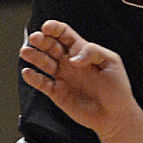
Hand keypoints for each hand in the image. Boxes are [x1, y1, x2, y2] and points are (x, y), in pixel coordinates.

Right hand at [19, 21, 134, 135]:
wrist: (115, 115)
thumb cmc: (117, 88)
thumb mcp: (111, 63)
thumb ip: (93, 52)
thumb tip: (73, 58)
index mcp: (81, 50)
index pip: (64, 34)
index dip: (54, 28)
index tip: (47, 27)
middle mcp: (69, 62)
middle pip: (50, 45)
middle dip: (41, 40)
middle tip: (35, 38)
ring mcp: (62, 77)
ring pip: (43, 62)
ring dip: (33, 56)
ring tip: (26, 52)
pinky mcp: (57, 93)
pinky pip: (42, 83)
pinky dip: (33, 77)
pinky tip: (28, 72)